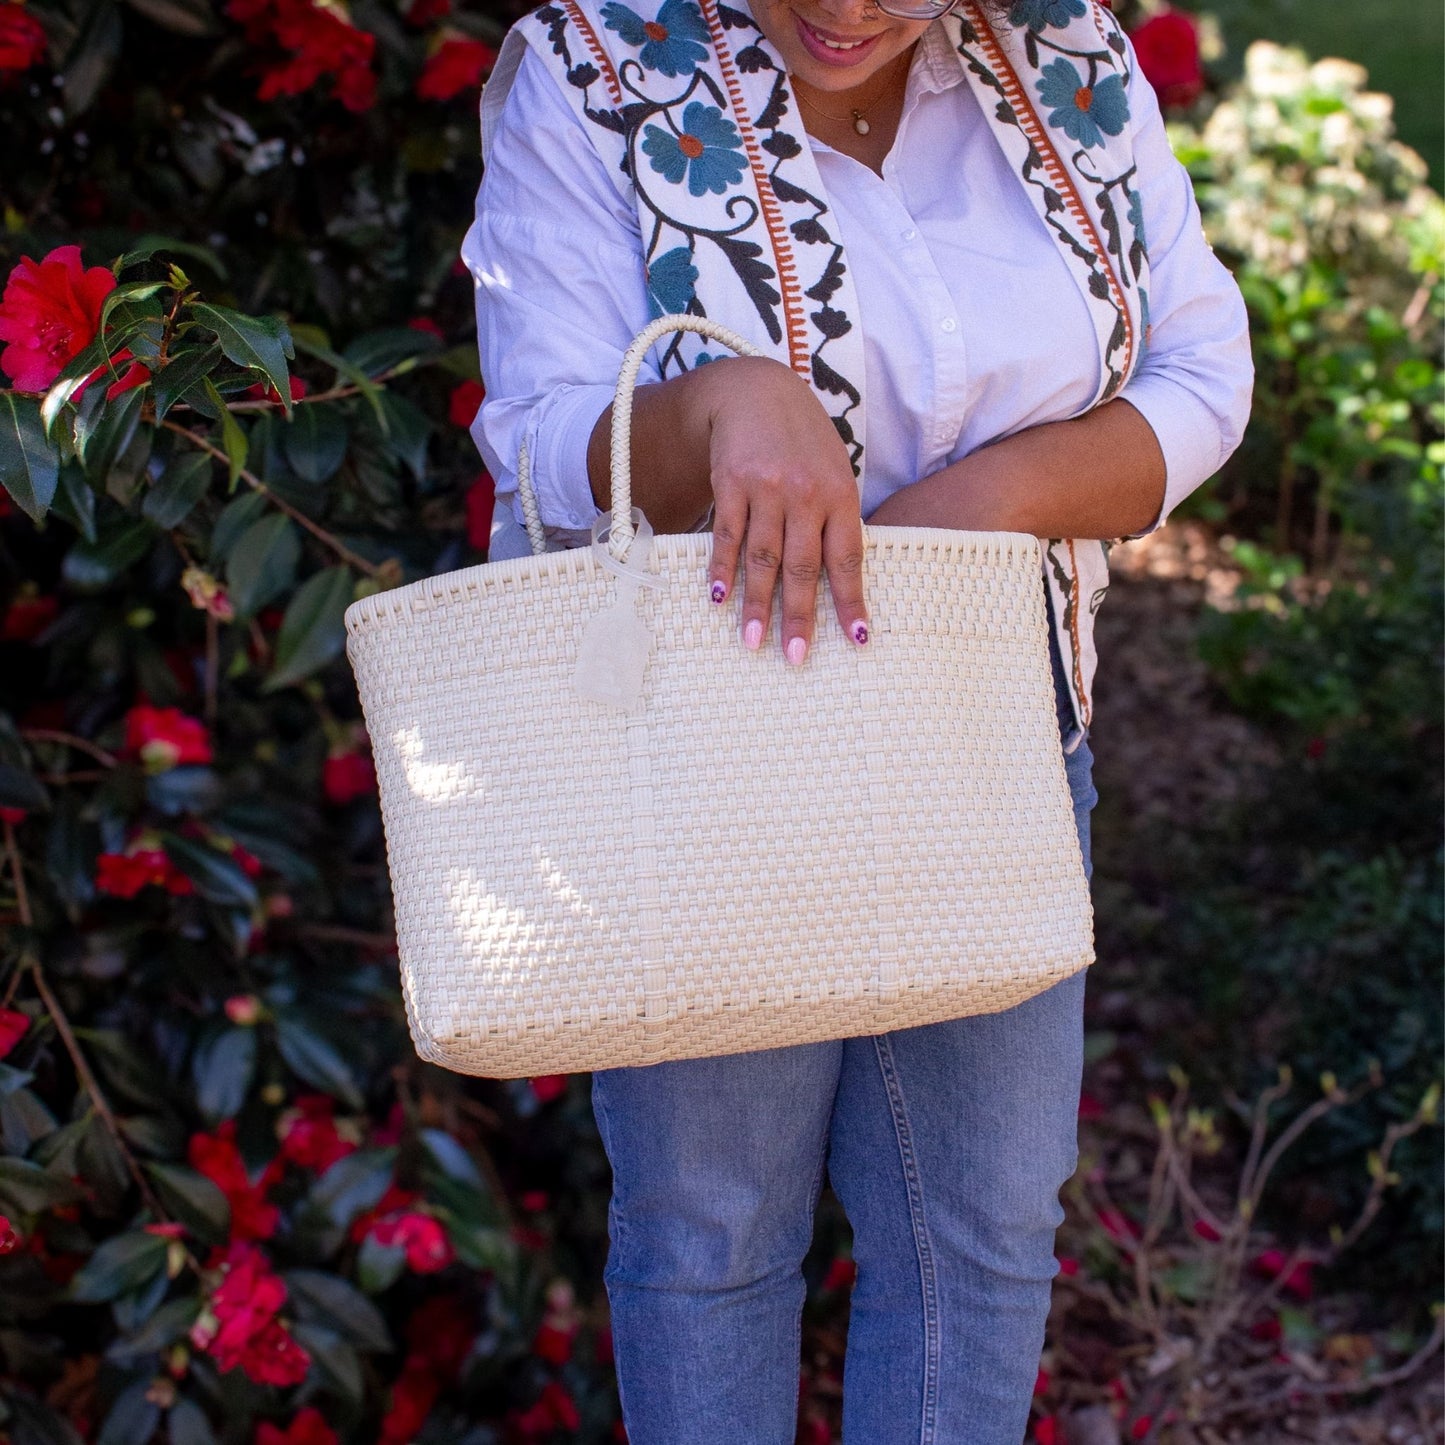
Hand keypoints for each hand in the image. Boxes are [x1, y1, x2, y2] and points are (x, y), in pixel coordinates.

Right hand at [700, 357, 868, 663]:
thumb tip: (841, 579)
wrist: (757, 390)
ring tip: (751, 642)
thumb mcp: (834, 472)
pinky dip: (721, 570)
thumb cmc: (803, 440)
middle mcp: (806, 494)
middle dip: (798, 615)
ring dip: (755, 604)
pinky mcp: (732, 482)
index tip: (856, 640)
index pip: (847, 559)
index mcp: (840, 496)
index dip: (851, 602)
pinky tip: (719, 599)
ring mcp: (767, 488)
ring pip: (762, 557)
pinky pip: (727, 535)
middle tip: (794, 657)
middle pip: (802, 566)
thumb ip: (836, 520)